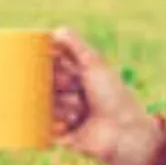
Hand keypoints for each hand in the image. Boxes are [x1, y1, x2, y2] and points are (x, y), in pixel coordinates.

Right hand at [51, 27, 165, 164]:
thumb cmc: (112, 95)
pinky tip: (71, 126)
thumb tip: (55, 30)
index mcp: (76, 75)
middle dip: (60, 85)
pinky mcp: (60, 135)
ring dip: (62, 106)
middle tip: (78, 90)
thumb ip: (76, 45)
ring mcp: (63, 113)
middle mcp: (68, 92)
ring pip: (44, 104)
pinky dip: (56, 125)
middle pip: (45, 82)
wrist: (123, 132)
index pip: (50, 63)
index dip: (52, 63)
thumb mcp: (94, 64)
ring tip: (80, 112)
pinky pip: (43, 127)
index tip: (63, 64)